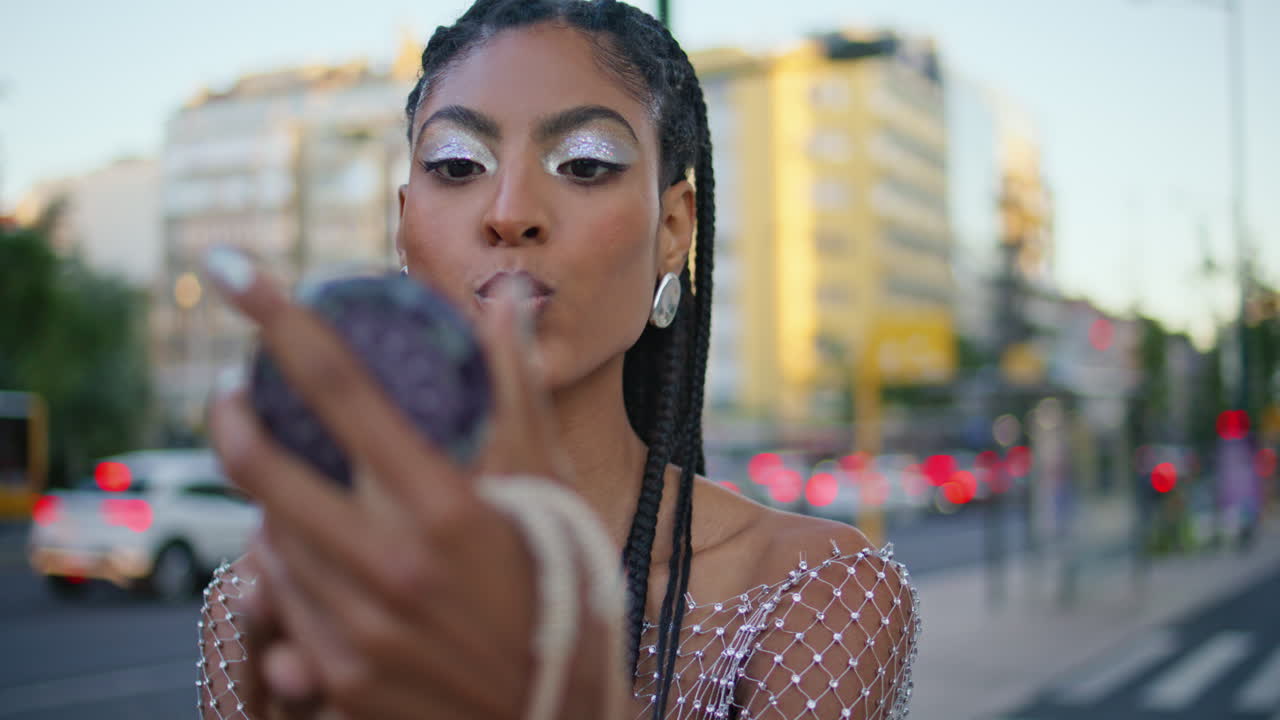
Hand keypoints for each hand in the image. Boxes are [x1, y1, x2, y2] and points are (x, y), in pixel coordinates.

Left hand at [202, 246, 613, 718]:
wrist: (561, 715)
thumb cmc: (561, 586)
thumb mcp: (546, 485)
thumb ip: (515, 390)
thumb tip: (506, 299)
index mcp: (445, 504)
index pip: (340, 388)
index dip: (278, 318)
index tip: (233, 268)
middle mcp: (390, 564)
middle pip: (263, 465)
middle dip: (233, 416)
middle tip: (235, 395)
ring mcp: (356, 629)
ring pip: (266, 540)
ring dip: (271, 504)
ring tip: (307, 490)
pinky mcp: (340, 679)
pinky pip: (281, 607)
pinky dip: (289, 573)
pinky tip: (318, 563)